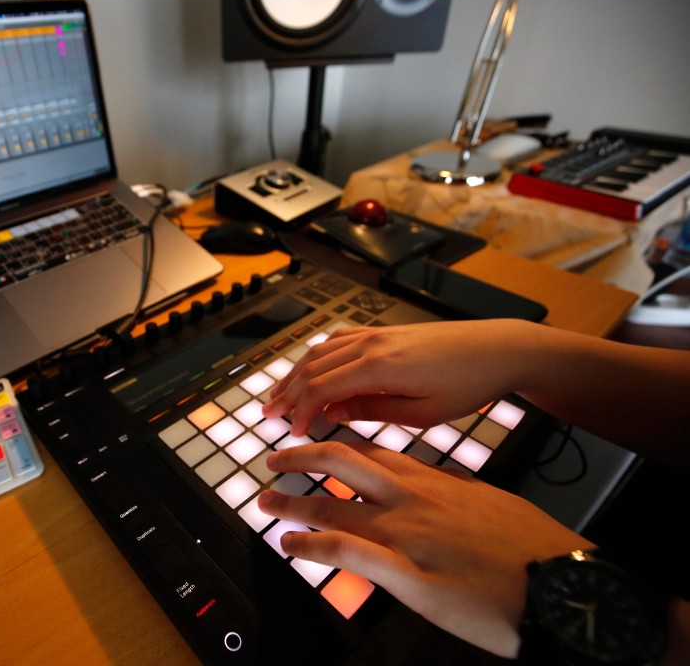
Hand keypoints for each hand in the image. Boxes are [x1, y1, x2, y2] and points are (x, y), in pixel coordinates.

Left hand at [257, 441, 590, 657]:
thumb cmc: (534, 548)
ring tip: (267, 503)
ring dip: (292, 503)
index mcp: (434, 482)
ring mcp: (406, 534)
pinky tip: (289, 548)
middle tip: (276, 460)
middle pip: (342, 462)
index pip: (374, 452)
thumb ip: (454, 494)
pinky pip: (344, 553)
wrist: (563, 585)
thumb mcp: (492, 504)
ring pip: (332, 504)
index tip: (317, 446)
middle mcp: (413, 499)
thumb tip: (436, 490)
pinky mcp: (407, 574)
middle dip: (301, 457)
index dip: (338, 447)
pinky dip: (309, 548)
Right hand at [262, 320, 533, 436]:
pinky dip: (318, 355)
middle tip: (268, 414)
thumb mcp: (421, 413)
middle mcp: (370, 345)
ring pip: (321, 351)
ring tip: (280, 393)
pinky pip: (339, 340)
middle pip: (313, 367)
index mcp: (378, 368)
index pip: (322, 388)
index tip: (292, 433)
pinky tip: (311, 367)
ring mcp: (376, 334)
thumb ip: (372, 411)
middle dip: (288, 392)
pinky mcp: (384, 332)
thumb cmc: (467, 385)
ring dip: (297, 373)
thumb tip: (333, 413)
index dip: (301, 411)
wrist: (496, 349)